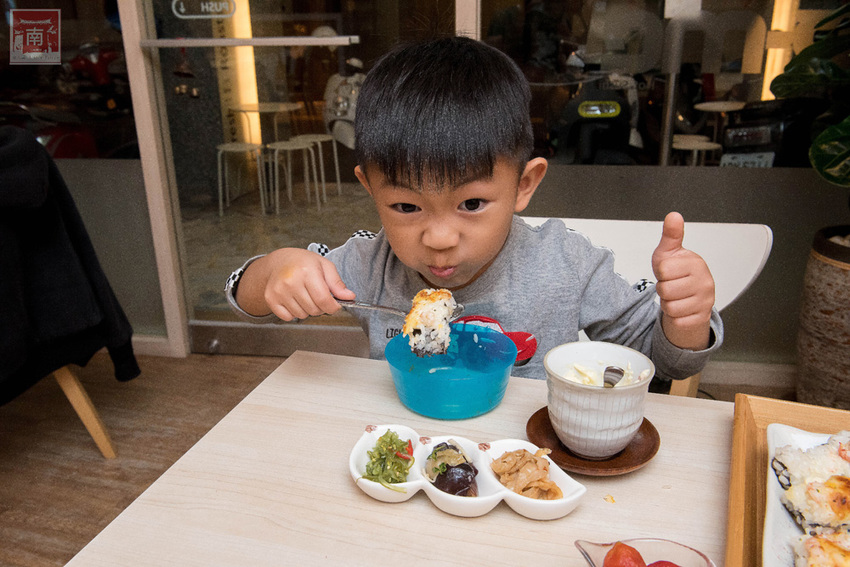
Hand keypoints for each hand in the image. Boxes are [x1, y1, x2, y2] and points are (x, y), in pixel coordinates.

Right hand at [236, 248, 354, 320]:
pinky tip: (294, 300)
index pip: (324, 300)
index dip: (333, 307)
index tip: (335, 305)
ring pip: (302, 315)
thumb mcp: (325, 266)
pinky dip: (294, 313)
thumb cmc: (304, 263)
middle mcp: (291, 281)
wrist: (280, 261)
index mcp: (307, 271)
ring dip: (307, 309)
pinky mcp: (271, 299)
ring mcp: (279, 291)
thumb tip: (349, 297)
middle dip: (321, 307)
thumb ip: (337, 283)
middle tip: (317, 295)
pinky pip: (288, 317)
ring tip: (305, 295)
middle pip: (314, 310)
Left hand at [651, 212, 714, 349]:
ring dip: (667, 303)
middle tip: (672, 284)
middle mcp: (705, 281)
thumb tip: (674, 216)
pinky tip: (681, 307)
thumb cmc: (677, 272)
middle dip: (663, 289)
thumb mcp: (669, 252)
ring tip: (675, 295)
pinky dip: (674, 316)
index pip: (663, 270)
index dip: (660, 272)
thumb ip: (671, 235)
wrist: (689, 297)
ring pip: (669, 307)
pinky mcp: (702, 317)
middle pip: (664, 290)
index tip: (669, 271)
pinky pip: (677, 320)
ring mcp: (706, 300)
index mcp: (696, 263)